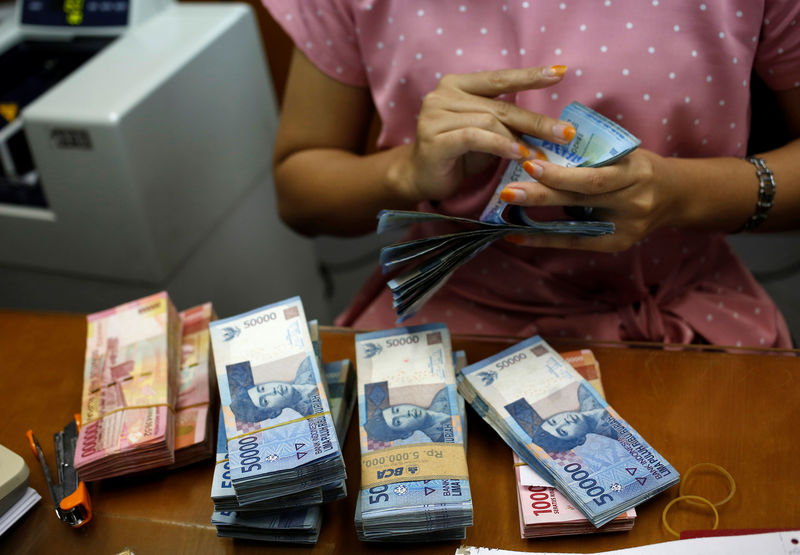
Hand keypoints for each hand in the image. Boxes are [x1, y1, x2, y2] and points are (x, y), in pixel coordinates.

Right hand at [398, 66, 578, 202]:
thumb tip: (550, 126)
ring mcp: (435, 115)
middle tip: (565, 133)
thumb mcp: (486, 133)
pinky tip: (517, 154)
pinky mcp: (434, 139)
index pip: (499, 78)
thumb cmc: (457, 154)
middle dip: (536, 121)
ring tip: (540, 155)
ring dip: (519, 139)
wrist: (420, 178)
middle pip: (500, 106)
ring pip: (489, 122)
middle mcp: (443, 94)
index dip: (529, 76)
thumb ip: (506, 123)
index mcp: (457, 85)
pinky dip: (500, 145)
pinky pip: (475, 137)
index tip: (560, 74)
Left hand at [502, 149, 685, 251]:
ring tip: (507, 216)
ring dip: (538, 221)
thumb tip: (539, 155)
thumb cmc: (638, 168)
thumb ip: (589, 156)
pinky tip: (519, 236)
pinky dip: (546, 239)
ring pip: (576, 224)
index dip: (560, 174)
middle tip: (507, 192)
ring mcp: (626, 226)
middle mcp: (632, 201)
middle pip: (581, 200)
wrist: (676, 195)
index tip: (528, 165)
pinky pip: (577, 242)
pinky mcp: (618, 244)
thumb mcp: (622, 155)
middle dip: (541, 196)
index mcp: (634, 171)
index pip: (592, 177)